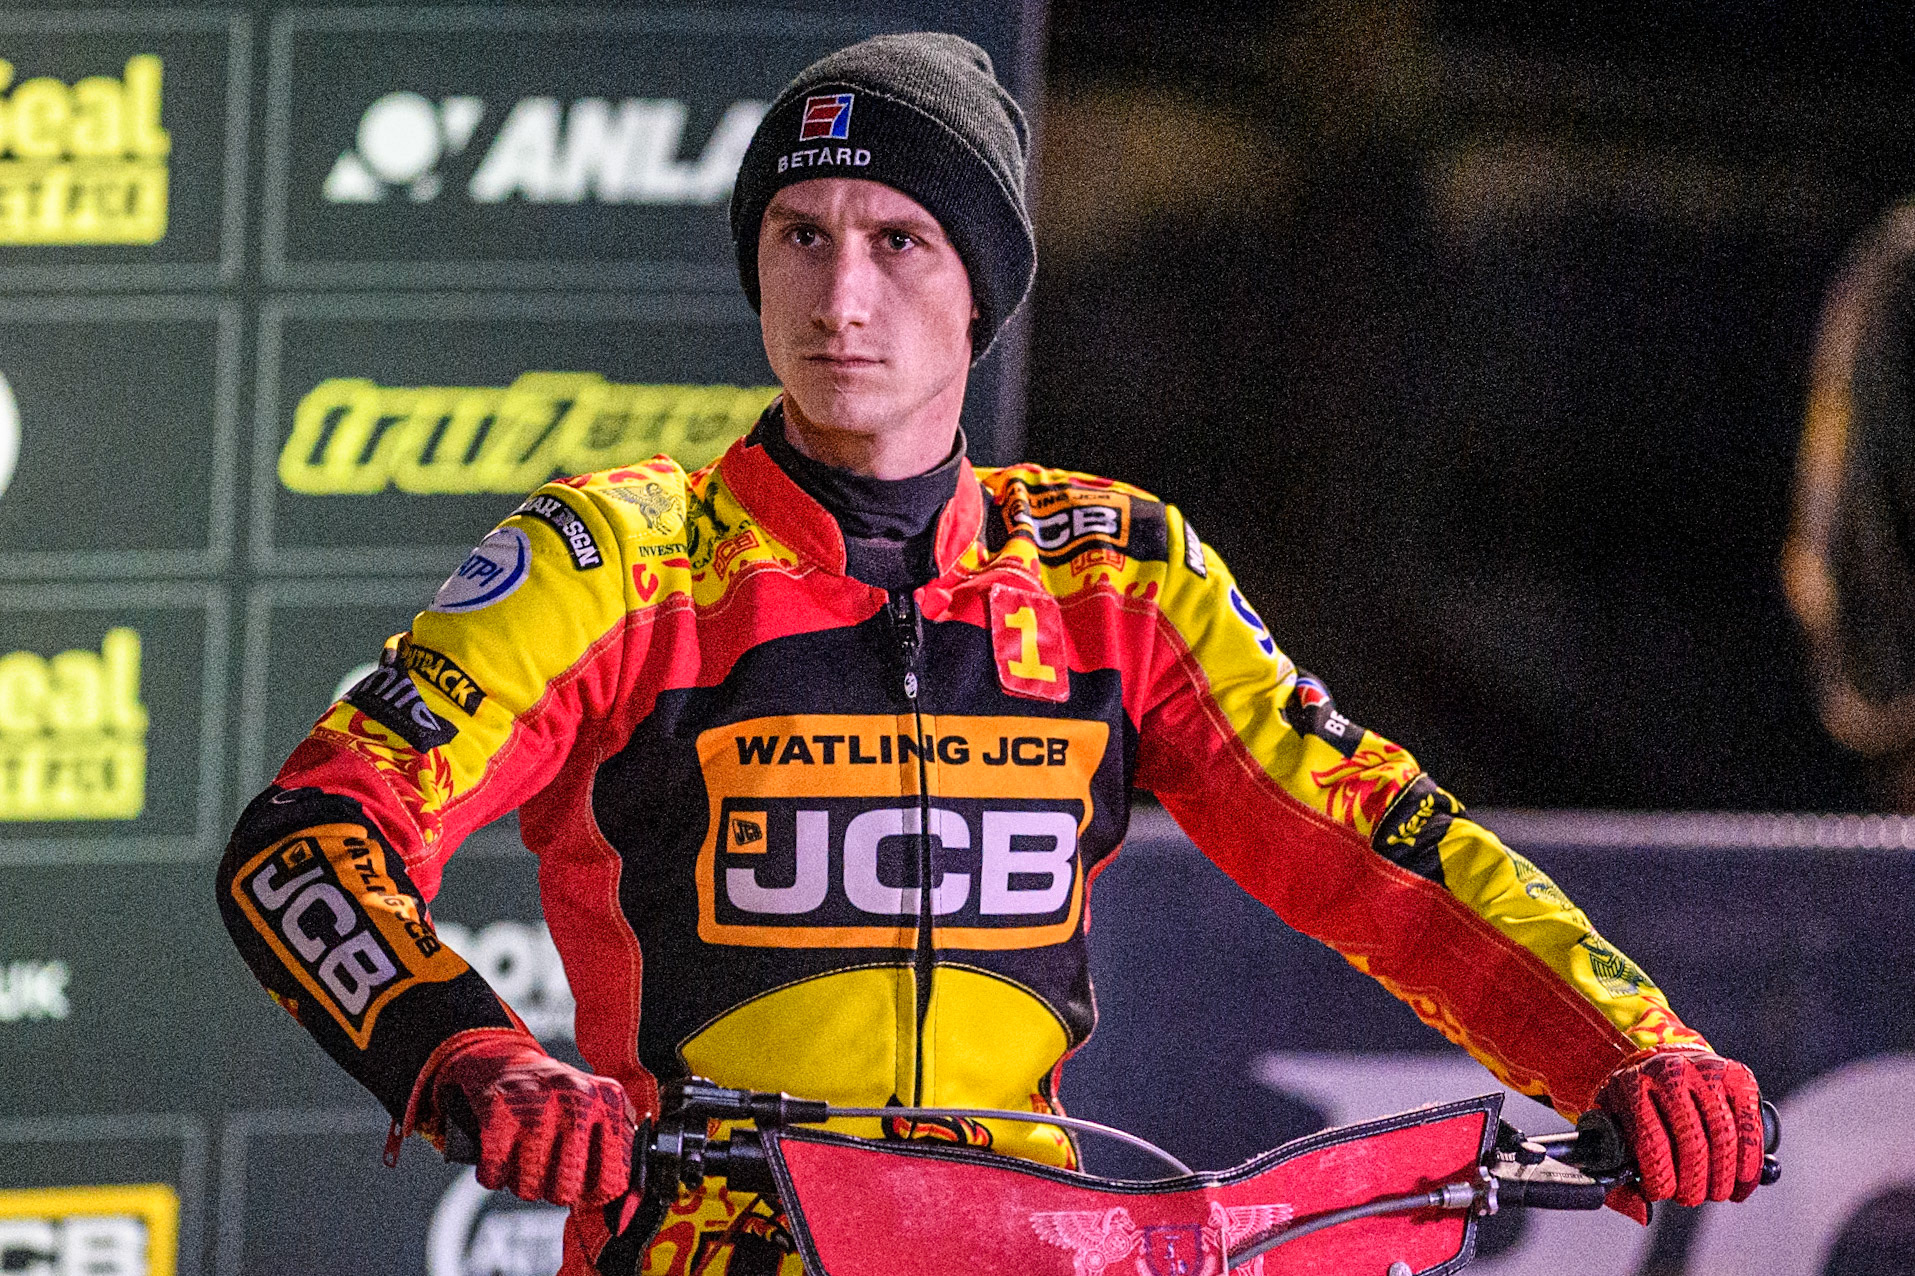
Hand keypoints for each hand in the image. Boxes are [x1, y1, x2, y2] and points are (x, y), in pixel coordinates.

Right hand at [432, 1030, 634, 1206]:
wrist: (505, 1060)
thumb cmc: (556, 1098)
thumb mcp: (597, 1110)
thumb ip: (616, 1148)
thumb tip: (626, 1204)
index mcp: (610, 1100)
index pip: (615, 1176)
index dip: (595, 1193)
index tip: (584, 1189)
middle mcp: (578, 1098)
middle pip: (568, 1189)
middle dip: (554, 1191)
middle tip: (548, 1173)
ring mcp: (538, 1103)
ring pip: (530, 1186)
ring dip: (522, 1184)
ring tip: (524, 1160)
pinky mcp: (498, 1110)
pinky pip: (495, 1173)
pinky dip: (493, 1175)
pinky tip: (501, 1156)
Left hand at [1595, 1047, 1764, 1222]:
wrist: (1657, 1067)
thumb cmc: (1633, 1109)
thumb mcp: (1611, 1133)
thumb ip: (1617, 1177)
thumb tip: (1642, 1214)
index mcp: (1632, 1085)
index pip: (1652, 1141)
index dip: (1660, 1178)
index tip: (1659, 1194)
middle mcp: (1670, 1071)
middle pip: (1692, 1142)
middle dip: (1694, 1183)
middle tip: (1691, 1198)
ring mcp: (1707, 1070)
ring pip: (1724, 1136)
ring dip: (1723, 1177)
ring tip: (1716, 1193)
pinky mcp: (1738, 1076)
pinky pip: (1750, 1125)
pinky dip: (1749, 1160)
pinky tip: (1741, 1180)